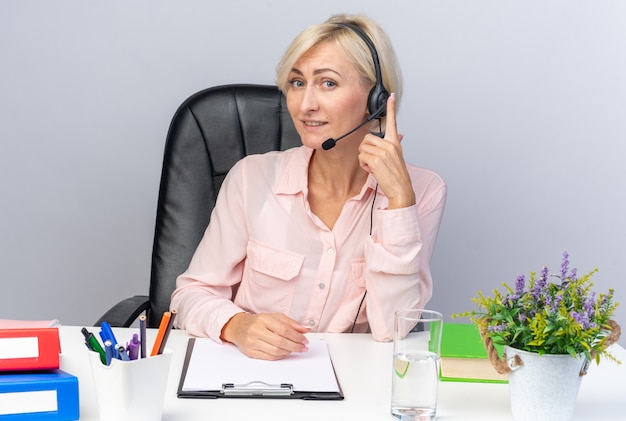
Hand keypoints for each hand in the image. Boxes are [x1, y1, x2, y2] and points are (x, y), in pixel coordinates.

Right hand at [220, 312, 309, 359]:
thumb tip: (305, 329)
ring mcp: (252, 342)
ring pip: (275, 351)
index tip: (304, 339)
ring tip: (295, 349)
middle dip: (295, 346)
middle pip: (280, 342)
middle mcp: (256, 330)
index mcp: (263, 319)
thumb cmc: (258, 322)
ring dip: (289, 352)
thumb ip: (290, 323)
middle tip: (303, 347)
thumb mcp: (274, 317)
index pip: (284, 329)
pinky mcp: (250, 352)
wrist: (238, 327)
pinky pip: (269, 357)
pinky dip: (280, 356)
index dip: (296, 336)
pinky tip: (286, 352)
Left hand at [358, 93, 415, 208]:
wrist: (401, 190)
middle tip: (373, 160)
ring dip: (364, 158)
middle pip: (367, 138)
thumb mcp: (396, 158)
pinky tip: (372, 170)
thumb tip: (390, 139)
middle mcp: (390, 145)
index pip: (393, 122)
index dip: (391, 108)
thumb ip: (389, 147)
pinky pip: (362, 157)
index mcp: (395, 142)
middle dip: (365, 149)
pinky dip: (364, 165)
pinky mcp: (377, 159)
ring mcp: (384, 152)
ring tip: (374, 166)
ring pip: (363, 148)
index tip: (391, 96)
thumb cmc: (397, 176)